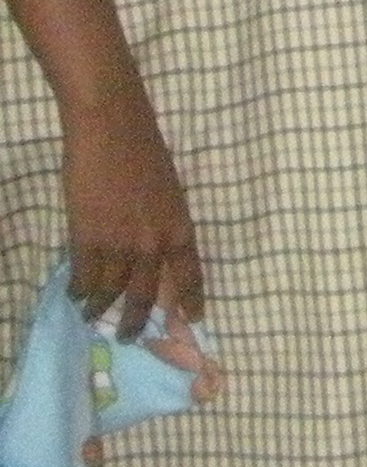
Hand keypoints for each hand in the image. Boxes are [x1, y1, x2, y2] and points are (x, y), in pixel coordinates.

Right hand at [64, 86, 201, 336]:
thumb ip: (163, 226)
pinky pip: (83, 278)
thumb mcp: (168, 194)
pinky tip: (75, 295)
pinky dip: (78, 290)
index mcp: (180, 227)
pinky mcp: (87, 239)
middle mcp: (153, 243)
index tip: (192, 321)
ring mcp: (119, 244)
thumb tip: (154, 255)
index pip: (190, 275)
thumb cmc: (144, 153)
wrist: (113, 130)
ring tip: (93, 316)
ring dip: (100, 309)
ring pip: (110, 293)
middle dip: (138, 321)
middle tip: (130, 337)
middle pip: (147, 296)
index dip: (190, 301)